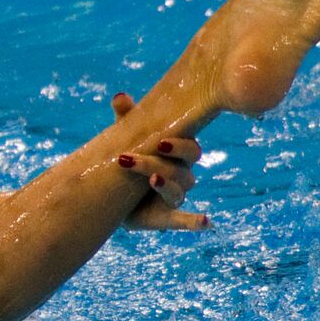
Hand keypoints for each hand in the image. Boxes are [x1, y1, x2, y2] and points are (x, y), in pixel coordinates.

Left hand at [111, 92, 210, 231]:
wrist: (112, 193)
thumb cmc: (128, 157)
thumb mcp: (125, 137)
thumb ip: (125, 119)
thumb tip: (119, 97)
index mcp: (176, 154)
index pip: (189, 147)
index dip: (179, 145)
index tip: (160, 141)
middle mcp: (180, 174)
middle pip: (184, 168)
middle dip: (163, 162)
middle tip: (141, 158)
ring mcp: (174, 196)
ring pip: (178, 190)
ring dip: (165, 185)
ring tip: (150, 179)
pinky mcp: (164, 217)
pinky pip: (183, 220)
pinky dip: (195, 222)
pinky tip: (206, 223)